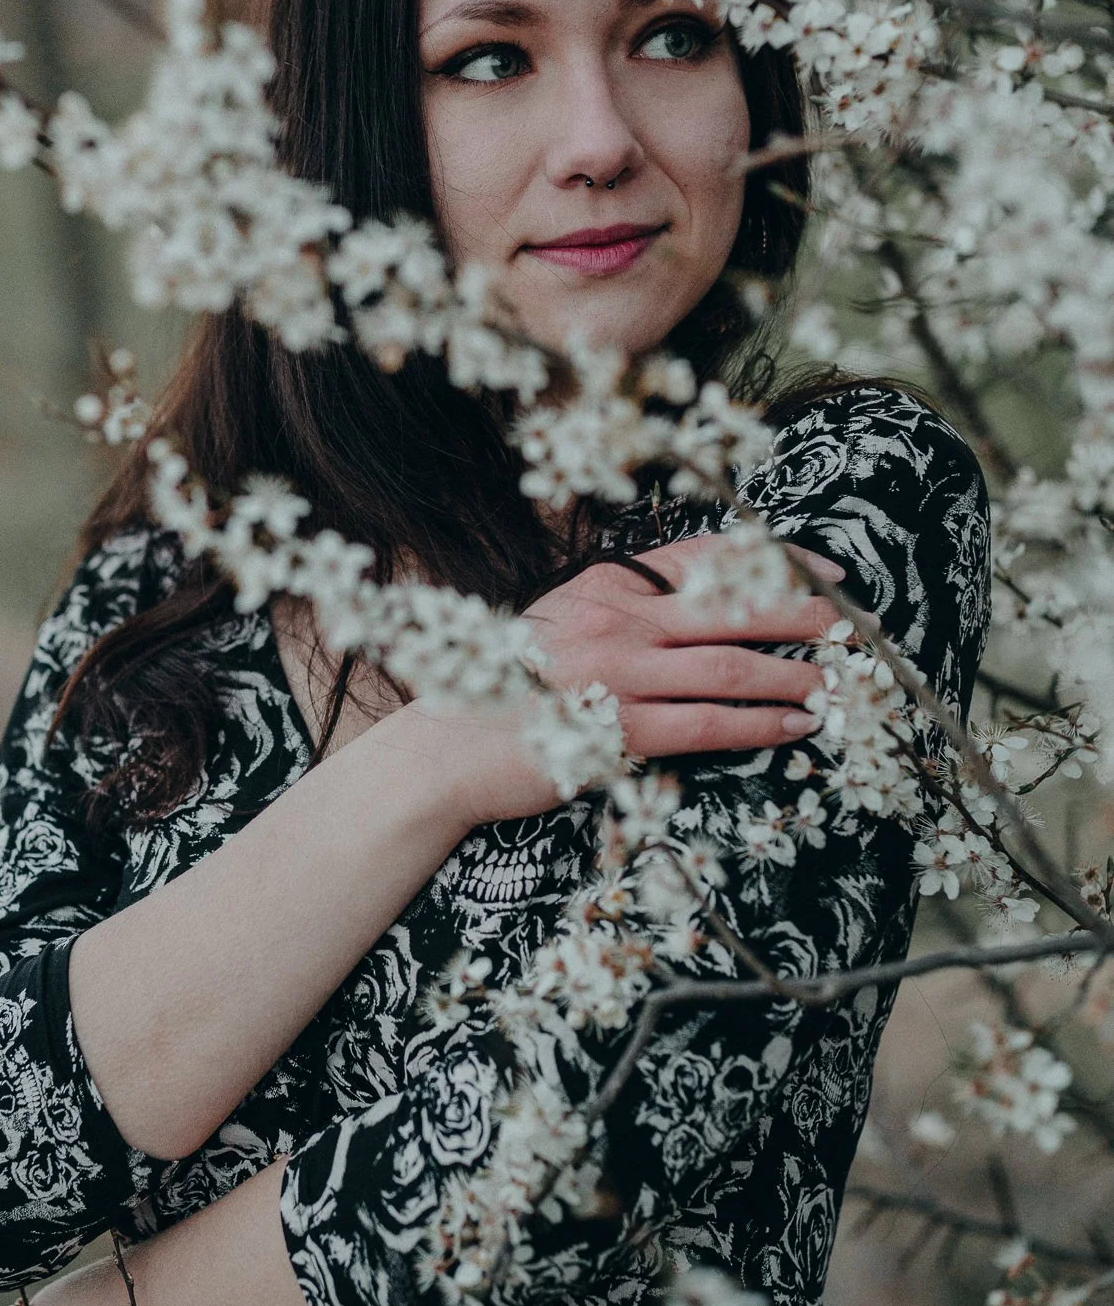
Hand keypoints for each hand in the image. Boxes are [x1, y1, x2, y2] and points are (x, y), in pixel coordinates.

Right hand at [419, 532, 842, 826]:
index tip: (828, 571)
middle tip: (858, 627)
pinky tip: (795, 727)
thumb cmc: (501, 688)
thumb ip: (620, 607)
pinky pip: (708, 725)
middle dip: (806, 614)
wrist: (448, 747)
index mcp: (606, 586)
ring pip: (732, 666)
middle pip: (734, 607)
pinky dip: (760, 725)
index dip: (777, 561)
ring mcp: (619, 676)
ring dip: (796, 675)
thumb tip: (689, 603)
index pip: (706, 558)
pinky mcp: (619, 733)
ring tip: (840, 685)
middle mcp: (618, 621)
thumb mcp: (559, 623)